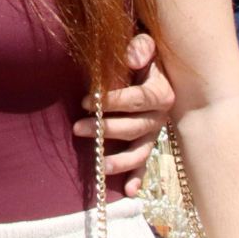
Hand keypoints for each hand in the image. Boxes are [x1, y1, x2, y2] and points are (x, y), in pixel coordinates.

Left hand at [76, 34, 174, 195]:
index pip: (140, 100)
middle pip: (136, 128)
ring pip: (141, 151)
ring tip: (99, 165)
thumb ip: (141, 47)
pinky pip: (144, 163)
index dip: (115, 101)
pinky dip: (137, 177)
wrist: (148, 67)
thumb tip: (133, 58)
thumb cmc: (140, 56)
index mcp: (161, 92)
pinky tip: (129, 191)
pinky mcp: (146, 144)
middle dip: (106, 129)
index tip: (88, 100)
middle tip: (77, 127)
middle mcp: (160, 116)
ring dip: (120, 161)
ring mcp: (153, 133)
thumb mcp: (142, 46)